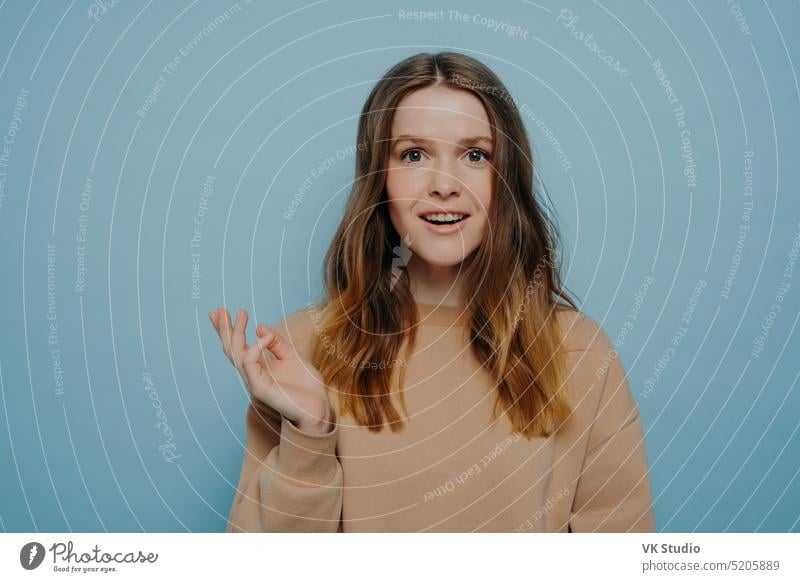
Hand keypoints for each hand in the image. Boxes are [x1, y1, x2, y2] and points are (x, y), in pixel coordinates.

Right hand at [209, 307, 333, 433]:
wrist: (318, 408)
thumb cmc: (307, 386)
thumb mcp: (292, 356)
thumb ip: (277, 343)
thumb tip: (260, 327)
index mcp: (259, 368)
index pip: (238, 347)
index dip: (229, 330)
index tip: (221, 312)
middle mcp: (253, 375)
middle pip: (231, 350)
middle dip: (224, 329)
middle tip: (219, 310)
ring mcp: (254, 382)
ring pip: (236, 354)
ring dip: (236, 332)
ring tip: (242, 314)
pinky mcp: (260, 388)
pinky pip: (250, 364)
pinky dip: (256, 347)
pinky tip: (265, 336)